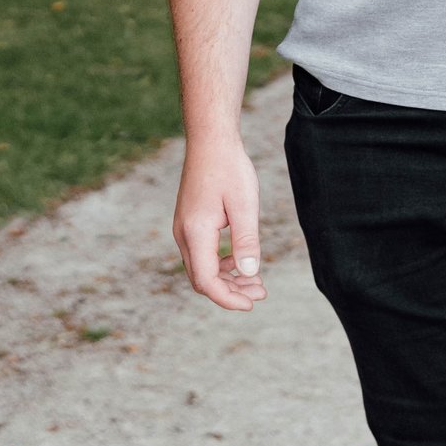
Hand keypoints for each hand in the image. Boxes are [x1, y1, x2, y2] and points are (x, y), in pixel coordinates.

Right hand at [173, 132, 266, 311]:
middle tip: (261, 293)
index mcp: (195, 233)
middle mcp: (184, 235)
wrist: (210, 141)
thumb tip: (250, 274)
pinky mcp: (190, 223)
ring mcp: (184, 229)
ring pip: (202, 268)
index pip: (206, 281)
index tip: (251, 304)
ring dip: (227, 278)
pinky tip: (241, 261)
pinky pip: (202, 254)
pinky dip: (221, 264)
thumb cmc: (230, 168)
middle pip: (202, 279)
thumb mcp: (244, 205)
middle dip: (231, 291)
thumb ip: (247, 241)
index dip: (228, 298)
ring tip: (256, 281)